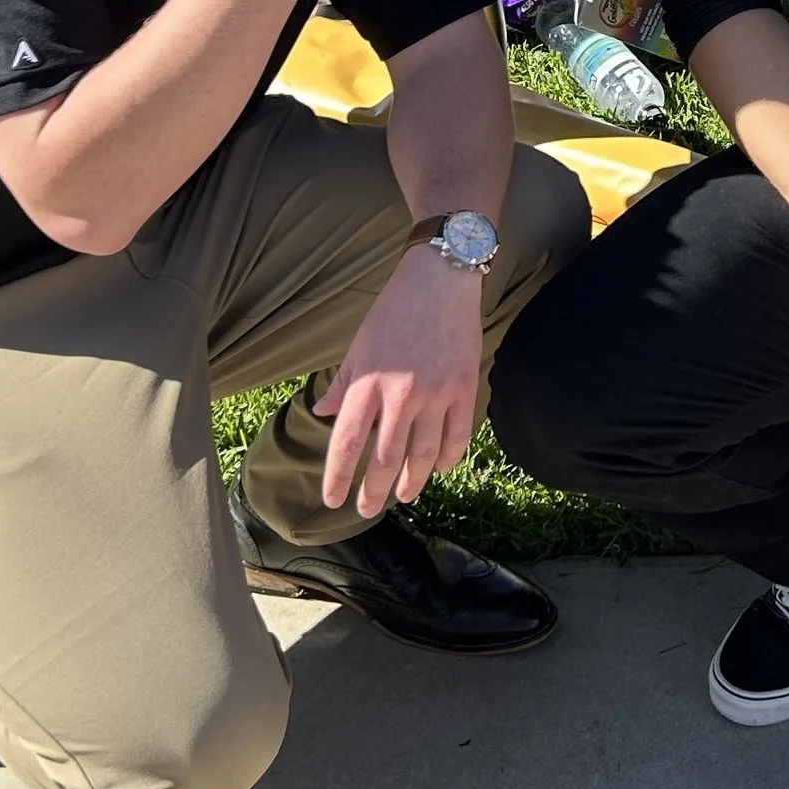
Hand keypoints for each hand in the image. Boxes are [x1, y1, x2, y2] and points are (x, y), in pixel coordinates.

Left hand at [314, 241, 483, 516]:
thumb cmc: (394, 309)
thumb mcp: (359, 345)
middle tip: (367, 510)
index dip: (337, 478)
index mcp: (368, 383)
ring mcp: (436, 393)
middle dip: (374, 492)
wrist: (441, 278)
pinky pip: (458, 435)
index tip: (331, 500)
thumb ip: (344, 384)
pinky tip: (441, 468)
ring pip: (424, 455)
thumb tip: (323, 413)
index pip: (347, 444)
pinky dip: (449, 458)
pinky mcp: (464, 388)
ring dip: (412, 481)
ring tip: (404, 496)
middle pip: (385, 459)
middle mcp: (401, 394)